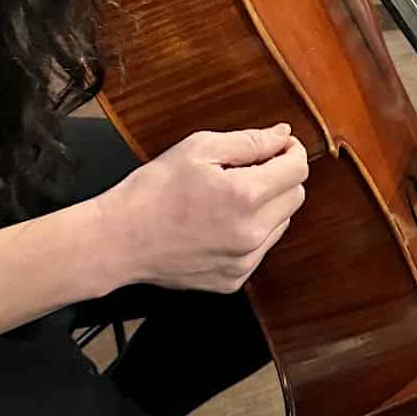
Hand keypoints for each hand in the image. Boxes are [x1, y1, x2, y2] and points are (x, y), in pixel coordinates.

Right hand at [97, 125, 308, 292]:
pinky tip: (220, 221)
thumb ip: (249, 141)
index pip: (298, 169)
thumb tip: (283, 135)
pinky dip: (251, 231)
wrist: (119, 240)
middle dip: (280, 176)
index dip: (290, 151)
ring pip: (281, 223)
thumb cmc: (152, 191)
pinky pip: (261, 248)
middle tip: (248, 168)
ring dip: (267, 205)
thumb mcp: (199, 149)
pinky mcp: (234, 280)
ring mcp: (243, 261)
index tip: (277, 145)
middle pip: (295, 196)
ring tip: (228, 196)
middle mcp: (251, 234)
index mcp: (245, 196)